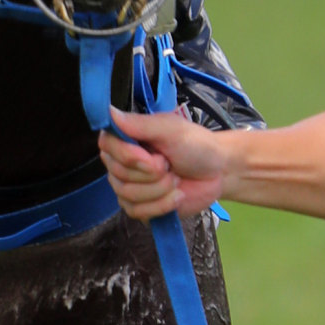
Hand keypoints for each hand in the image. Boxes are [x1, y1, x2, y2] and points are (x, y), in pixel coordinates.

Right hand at [99, 108, 234, 220]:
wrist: (217, 172)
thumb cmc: (194, 144)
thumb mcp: (170, 129)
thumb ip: (140, 124)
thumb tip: (109, 112)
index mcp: (124, 137)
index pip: (107, 146)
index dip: (130, 156)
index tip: (155, 156)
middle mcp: (120, 162)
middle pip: (119, 174)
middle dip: (152, 174)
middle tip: (170, 164)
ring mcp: (127, 186)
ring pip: (128, 195)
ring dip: (160, 189)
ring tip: (176, 179)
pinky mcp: (140, 208)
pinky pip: (138, 212)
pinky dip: (162, 205)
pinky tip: (177, 196)